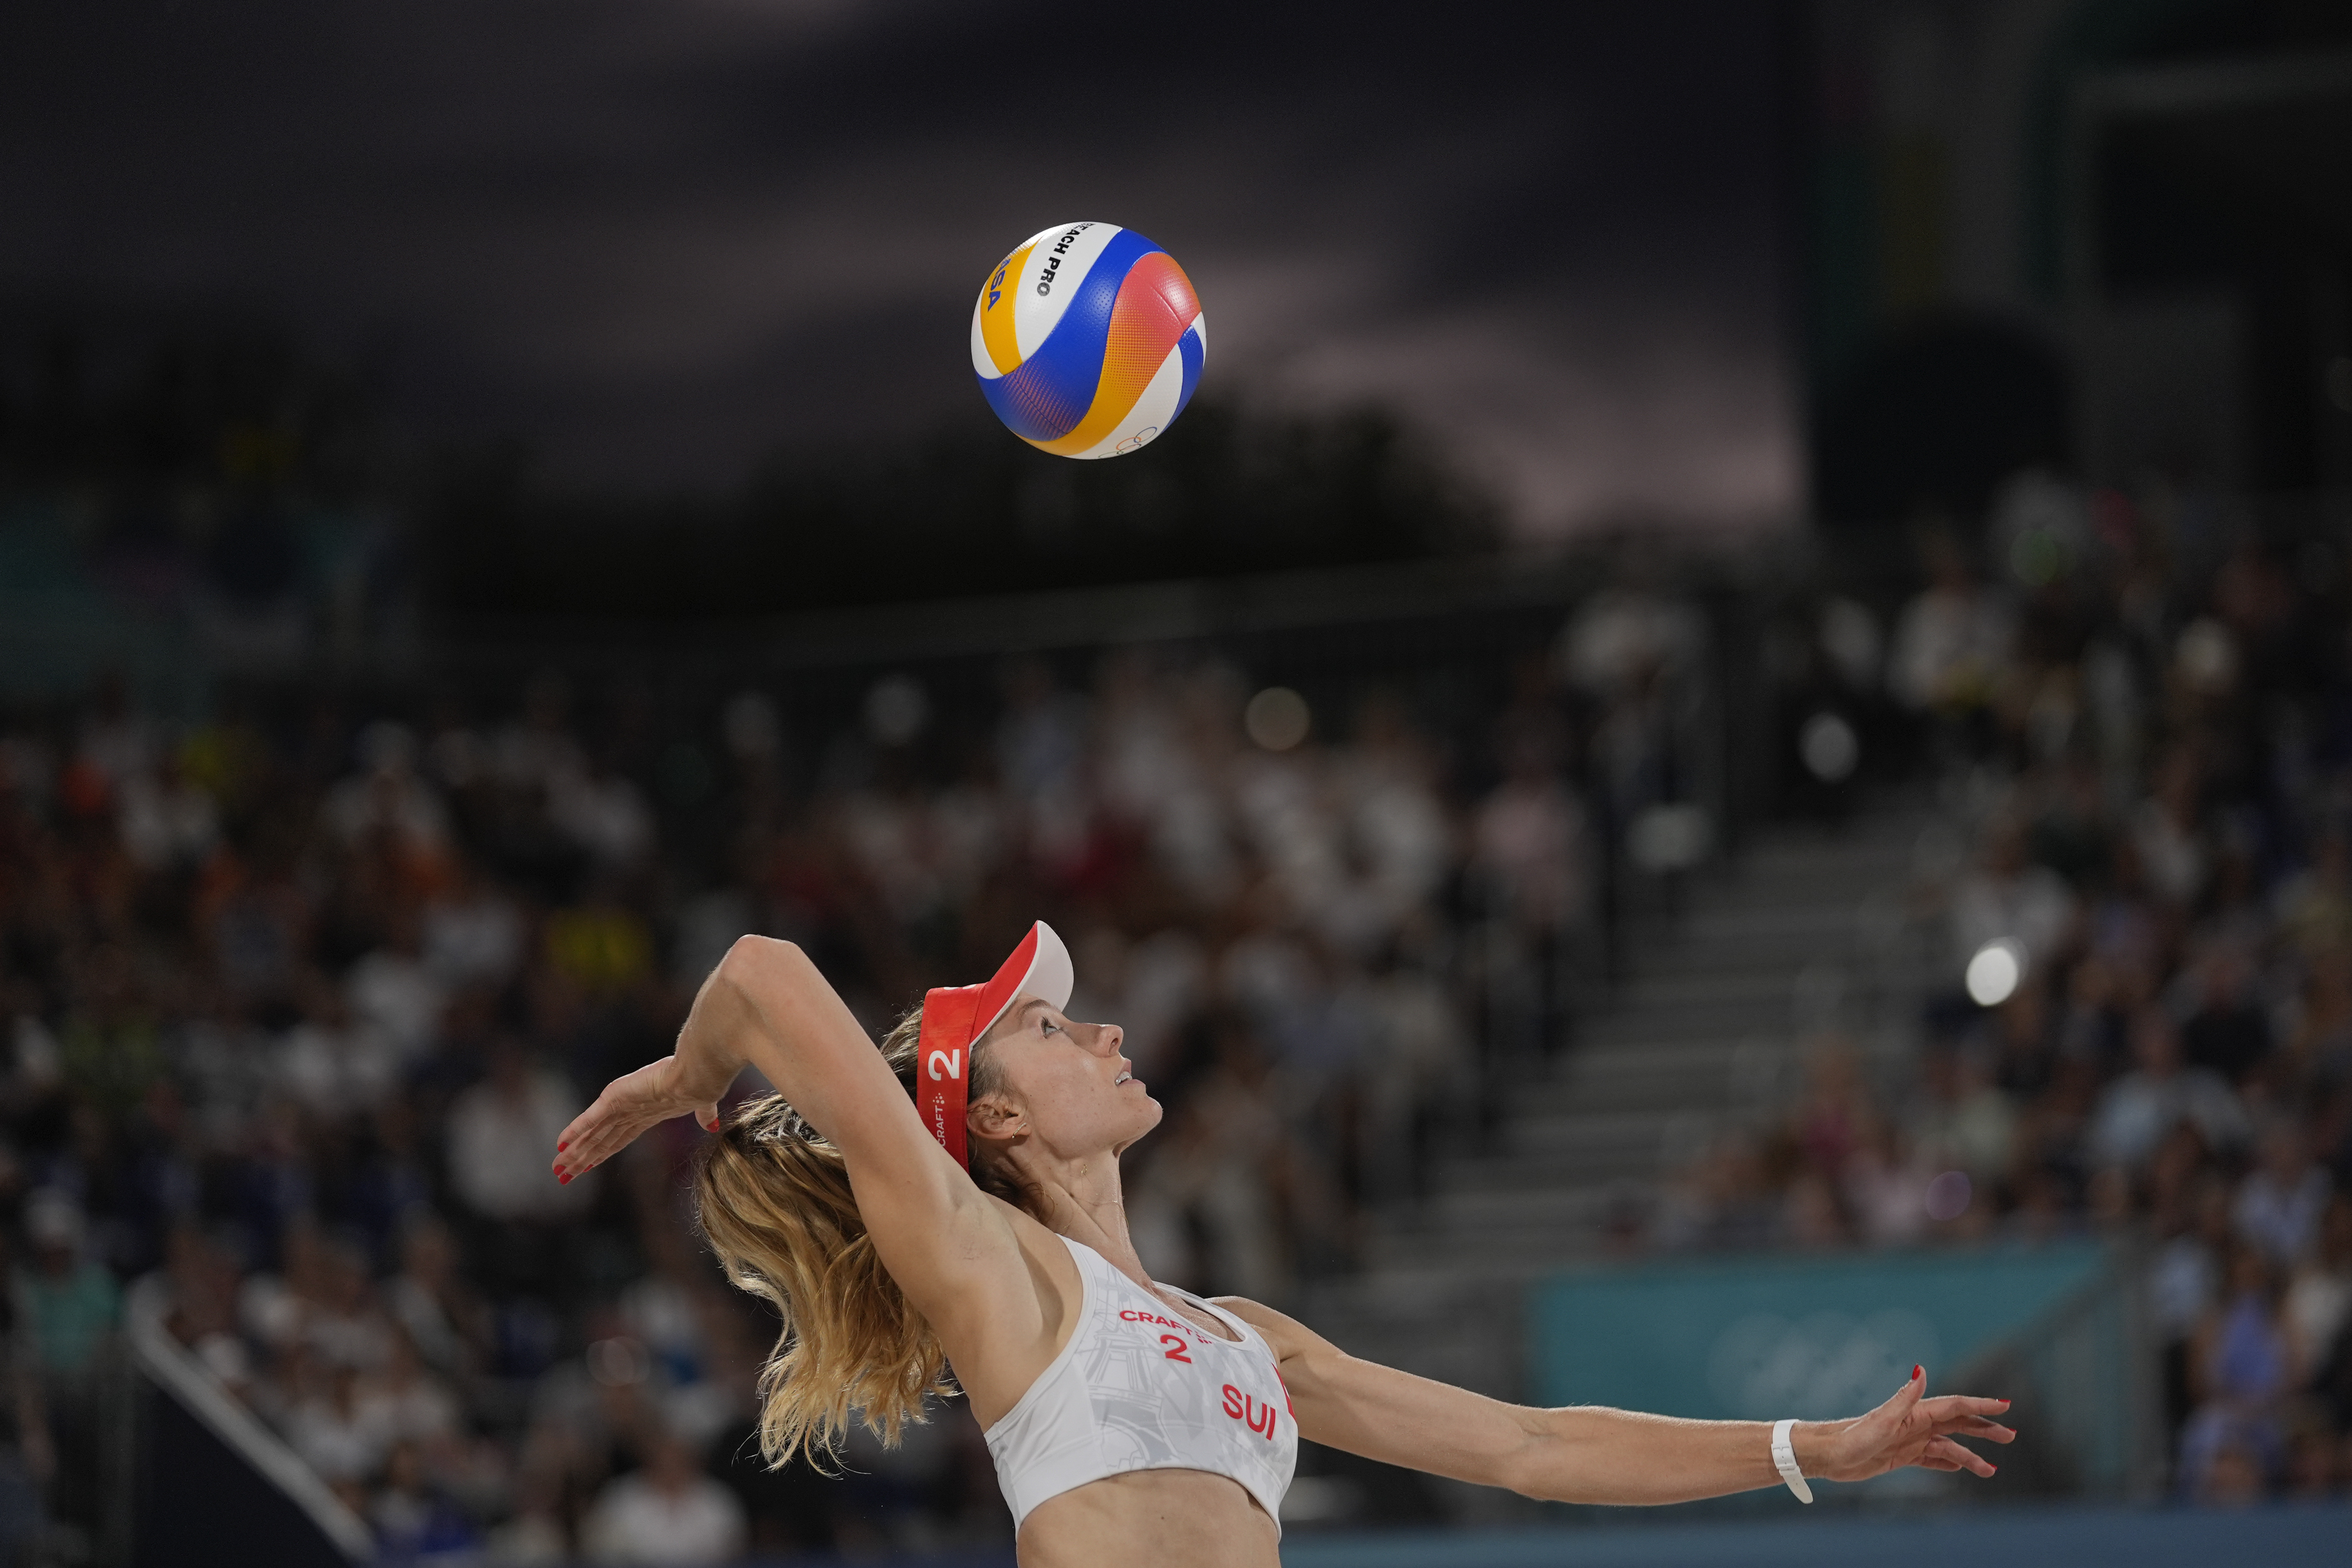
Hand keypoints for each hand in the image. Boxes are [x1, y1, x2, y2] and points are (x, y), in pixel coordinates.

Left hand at [552, 1055, 727, 1183]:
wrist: (696, 1076)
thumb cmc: (700, 1085)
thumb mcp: (701, 1105)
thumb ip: (703, 1114)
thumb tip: (711, 1125)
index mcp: (646, 1114)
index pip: (618, 1138)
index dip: (601, 1153)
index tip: (587, 1165)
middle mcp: (629, 1111)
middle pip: (600, 1139)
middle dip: (582, 1157)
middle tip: (563, 1172)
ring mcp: (620, 1105)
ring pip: (592, 1134)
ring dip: (574, 1152)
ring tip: (557, 1168)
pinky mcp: (614, 1098)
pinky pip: (589, 1119)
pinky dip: (575, 1130)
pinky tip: (560, 1143)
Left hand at [1802, 1366, 2014, 1481]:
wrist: (1829, 1454)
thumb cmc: (1853, 1436)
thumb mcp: (1883, 1419)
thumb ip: (1905, 1396)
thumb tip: (1920, 1369)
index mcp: (1915, 1413)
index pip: (1956, 1406)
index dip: (1981, 1405)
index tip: (2006, 1406)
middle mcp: (1915, 1424)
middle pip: (1958, 1424)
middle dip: (1985, 1428)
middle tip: (2011, 1436)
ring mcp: (1909, 1440)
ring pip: (1949, 1446)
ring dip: (1971, 1455)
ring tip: (1991, 1470)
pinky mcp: (1901, 1456)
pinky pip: (1931, 1459)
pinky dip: (1948, 1463)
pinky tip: (1960, 1468)